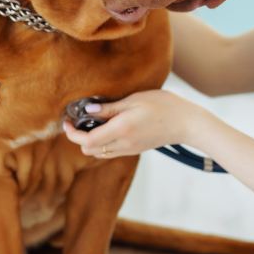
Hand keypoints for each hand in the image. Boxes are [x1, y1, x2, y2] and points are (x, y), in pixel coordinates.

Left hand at [61, 90, 202, 158]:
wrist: (186, 123)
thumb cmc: (163, 106)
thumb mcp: (134, 100)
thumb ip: (109, 108)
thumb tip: (87, 110)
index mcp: (120, 130)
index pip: (86, 140)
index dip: (72, 133)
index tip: (68, 121)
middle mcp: (122, 144)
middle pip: (89, 150)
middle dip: (79, 137)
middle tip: (77, 120)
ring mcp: (129, 149)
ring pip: (98, 153)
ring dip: (90, 141)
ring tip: (91, 123)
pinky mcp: (134, 150)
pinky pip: (110, 152)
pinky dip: (101, 144)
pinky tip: (106, 128)